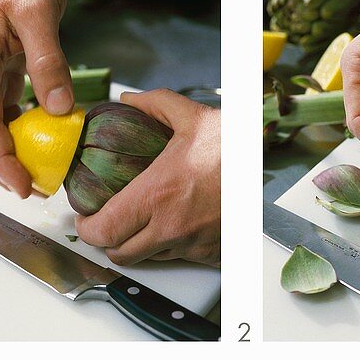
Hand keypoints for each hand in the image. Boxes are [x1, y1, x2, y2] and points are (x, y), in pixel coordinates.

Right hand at [0, 0, 73, 196]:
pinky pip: (1, 118)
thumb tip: (61, 108)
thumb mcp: (40, 11)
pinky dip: (17, 138)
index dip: (3, 162)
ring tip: (40, 178)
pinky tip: (43, 147)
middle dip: (0, 172)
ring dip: (6, 160)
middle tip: (36, 192)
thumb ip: (49, 60)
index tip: (26, 187)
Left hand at [74, 91, 220, 265]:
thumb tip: (127, 100)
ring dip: (137, 246)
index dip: (87, 230)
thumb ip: (153, 105)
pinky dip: (169, 249)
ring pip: (148, 259)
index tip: (85, 221)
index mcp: (156, 194)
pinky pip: (179, 259)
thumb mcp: (190, 117)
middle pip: (120, 254)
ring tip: (137, 224)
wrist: (274, 165)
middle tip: (105, 225)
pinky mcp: (210, 253)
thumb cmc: (234, 144)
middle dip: (107, 242)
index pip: (105, 231)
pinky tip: (170, 228)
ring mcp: (192, 244)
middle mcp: (171, 226)